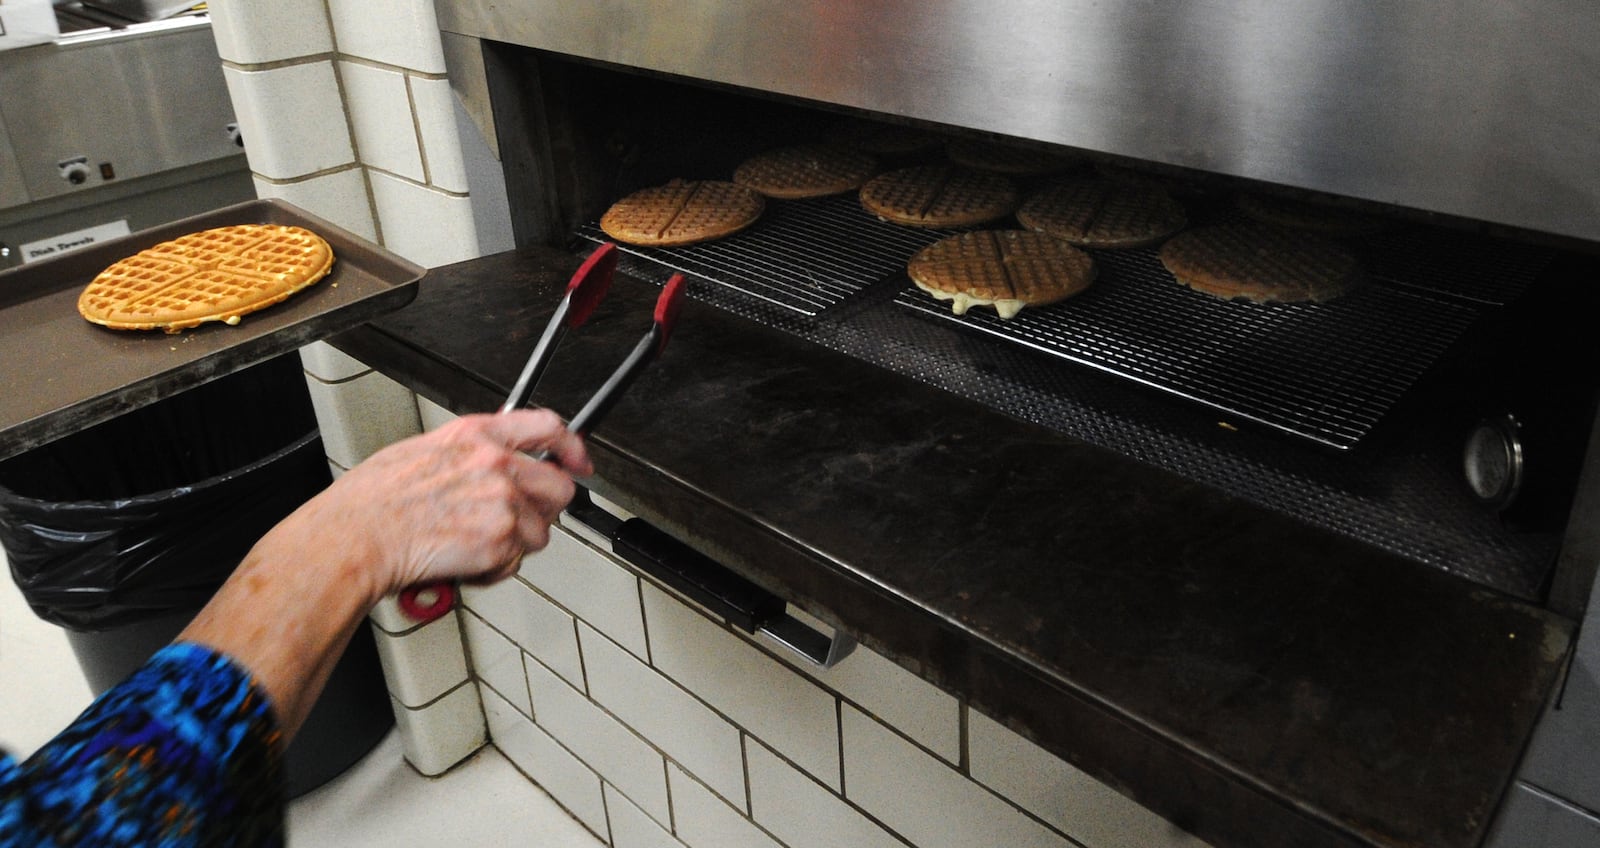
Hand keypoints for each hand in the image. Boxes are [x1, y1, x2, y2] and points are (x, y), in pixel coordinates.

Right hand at [259, 409, 592, 603]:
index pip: (548, 428)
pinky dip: (495, 568)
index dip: (571, 448)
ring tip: (474, 544)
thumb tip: (490, 462)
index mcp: (476, 436)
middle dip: (544, 509)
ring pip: (541, 531)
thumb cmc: (372, 502)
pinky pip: (517, 561)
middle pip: (559, 487)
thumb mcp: (422, 451)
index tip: (579, 462)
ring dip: (515, 543)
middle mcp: (496, 464)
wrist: (354, 539)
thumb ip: (468, 454)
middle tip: (515, 521)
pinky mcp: (500, 542)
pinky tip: (464, 560)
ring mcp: (502, 503)